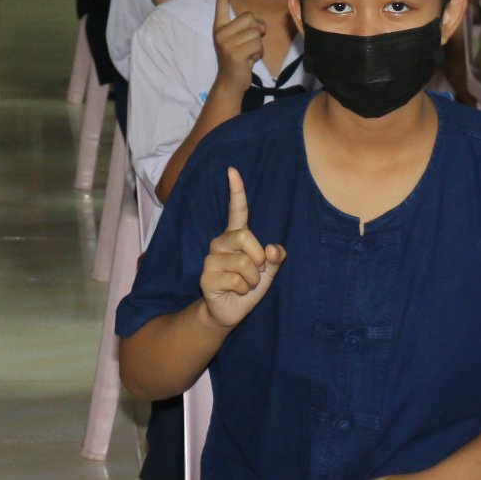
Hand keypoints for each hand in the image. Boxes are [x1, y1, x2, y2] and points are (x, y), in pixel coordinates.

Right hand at [199, 168, 284, 328]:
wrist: (230, 311)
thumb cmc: (248, 286)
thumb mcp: (268, 272)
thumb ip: (275, 258)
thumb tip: (273, 249)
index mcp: (236, 236)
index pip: (237, 210)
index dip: (236, 190)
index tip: (232, 170)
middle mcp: (220, 242)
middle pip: (245, 236)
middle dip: (259, 258)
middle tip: (257, 272)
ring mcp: (211, 259)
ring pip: (243, 263)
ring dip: (253, 279)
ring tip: (245, 285)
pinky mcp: (206, 276)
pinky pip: (236, 280)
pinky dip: (244, 289)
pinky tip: (235, 291)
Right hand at [209, 0, 265, 93]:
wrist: (230, 82)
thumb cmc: (238, 59)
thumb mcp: (240, 41)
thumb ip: (248, 28)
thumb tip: (261, 26)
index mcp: (219, 26)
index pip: (221, 3)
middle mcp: (220, 32)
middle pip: (250, 18)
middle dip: (256, 31)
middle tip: (248, 45)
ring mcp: (226, 42)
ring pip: (256, 32)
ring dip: (258, 45)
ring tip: (248, 54)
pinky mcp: (234, 53)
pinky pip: (258, 44)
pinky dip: (259, 53)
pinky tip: (249, 60)